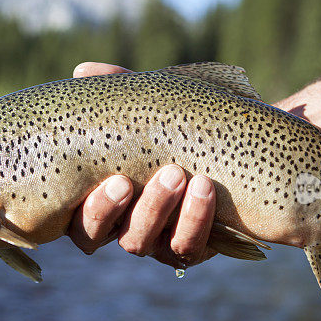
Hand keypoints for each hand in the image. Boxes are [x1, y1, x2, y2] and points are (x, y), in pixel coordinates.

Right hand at [67, 62, 217, 267]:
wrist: (247, 147)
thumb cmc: (190, 125)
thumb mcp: (158, 105)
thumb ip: (122, 90)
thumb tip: (82, 71)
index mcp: (101, 195)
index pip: (72, 217)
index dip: (83, 208)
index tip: (112, 177)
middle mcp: (121, 222)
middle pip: (93, 236)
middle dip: (108, 210)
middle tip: (128, 181)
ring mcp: (154, 240)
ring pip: (138, 243)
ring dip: (154, 209)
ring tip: (177, 174)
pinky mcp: (191, 248)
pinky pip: (185, 249)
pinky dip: (194, 220)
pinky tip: (205, 188)